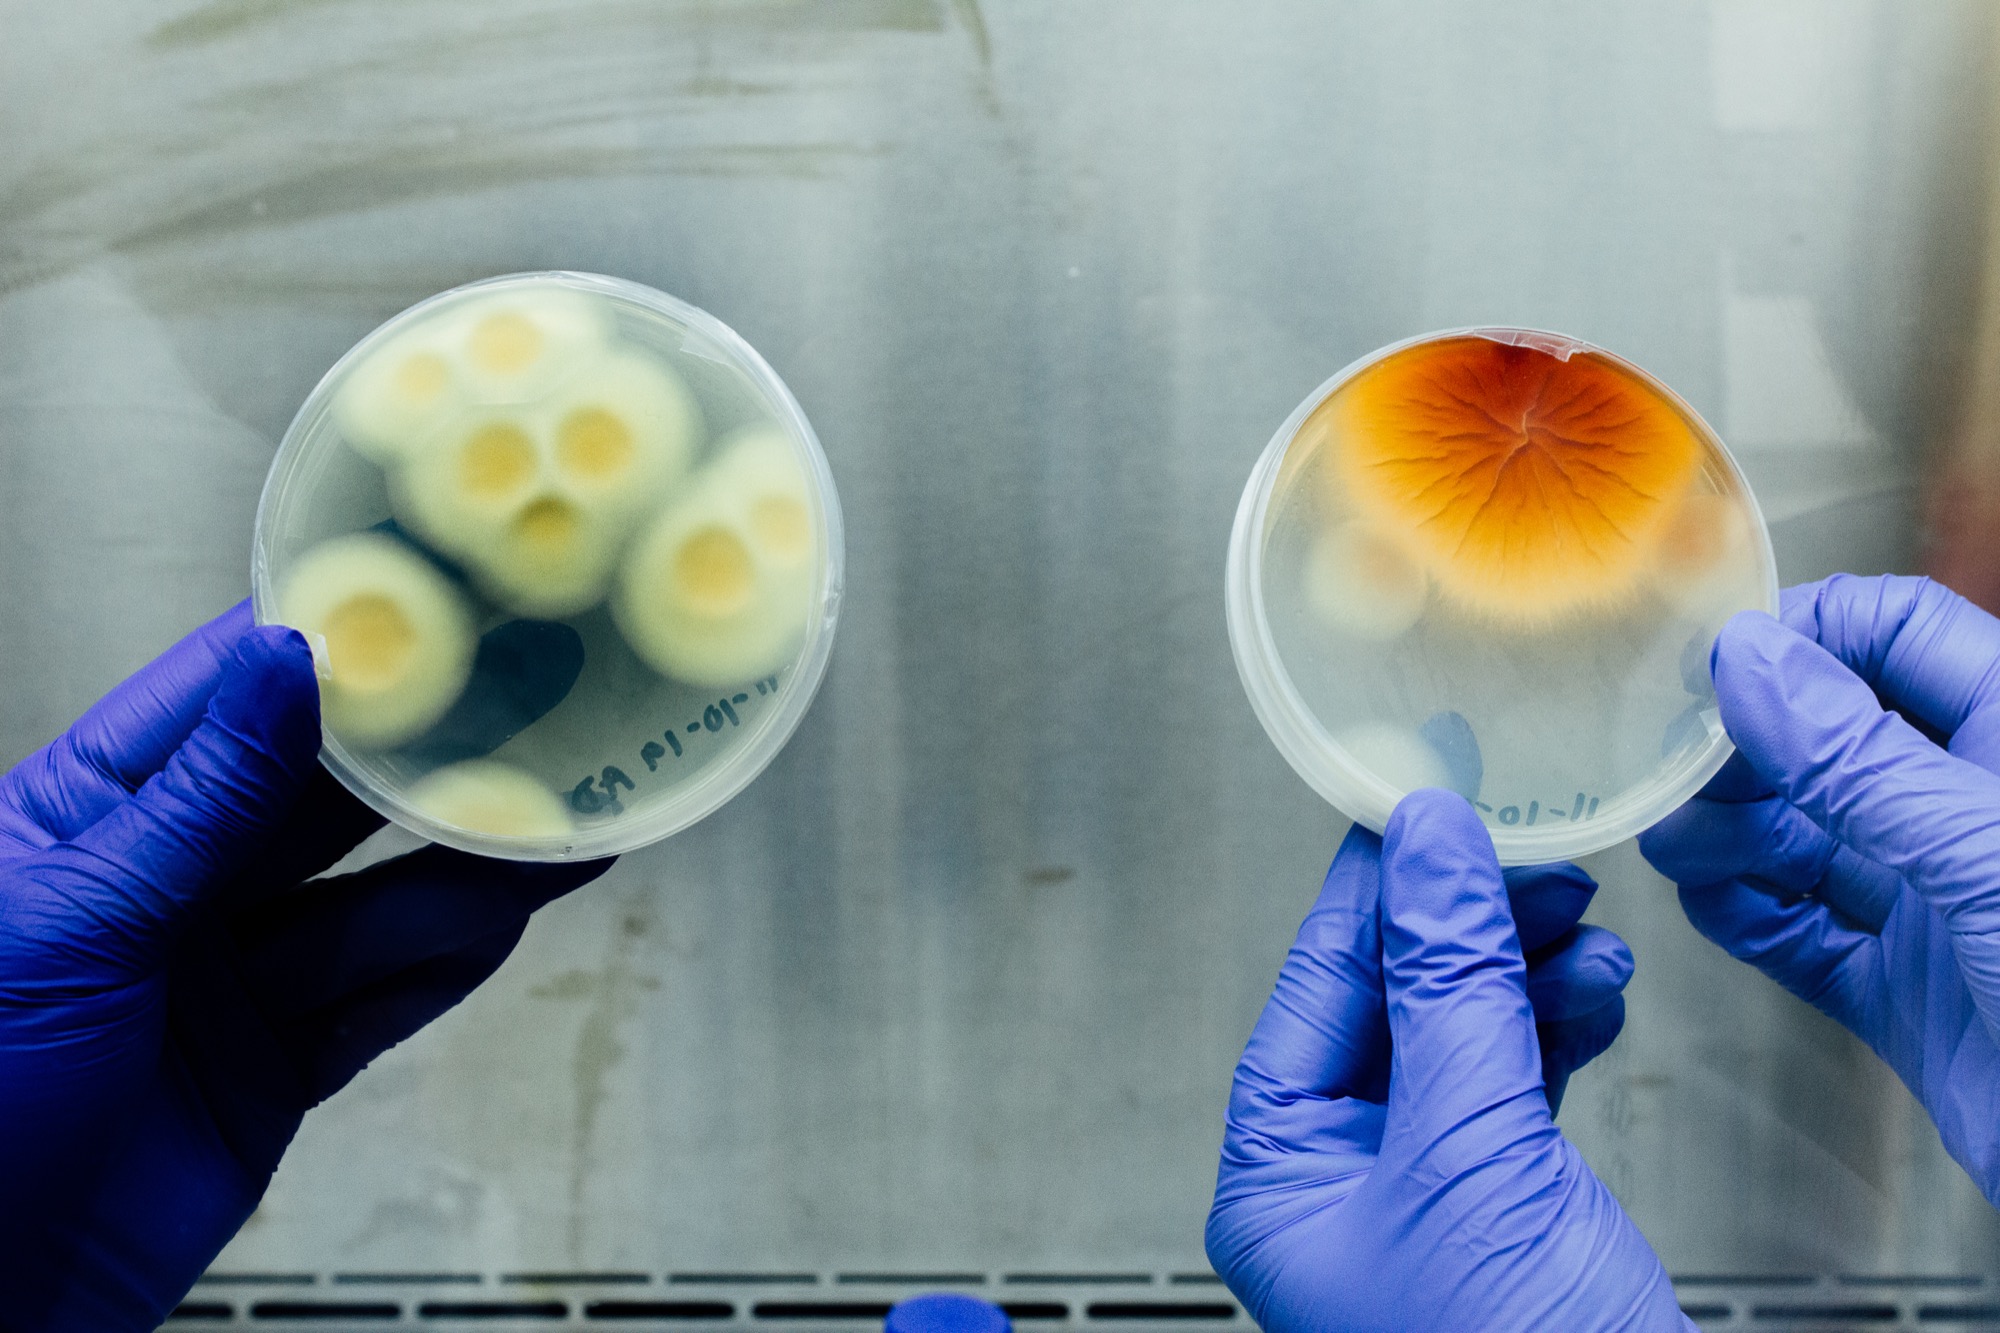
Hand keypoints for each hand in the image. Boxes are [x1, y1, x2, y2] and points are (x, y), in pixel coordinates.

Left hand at [0, 602, 609, 1328]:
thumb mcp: (72, 922)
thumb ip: (198, 800)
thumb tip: (281, 667)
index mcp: (82, 822)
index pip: (217, 704)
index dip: (318, 656)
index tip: (417, 607)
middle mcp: (157, 890)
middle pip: (318, 803)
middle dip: (420, 764)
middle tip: (523, 710)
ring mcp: (217, 981)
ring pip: (368, 906)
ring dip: (462, 871)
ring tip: (552, 829)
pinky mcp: (266, 1069)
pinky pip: (377, 1001)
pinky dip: (446, 964)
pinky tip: (506, 918)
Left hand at [1207, 790, 1684, 1332]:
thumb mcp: (1471, 1155)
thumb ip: (1449, 989)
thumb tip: (1426, 848)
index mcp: (1279, 1173)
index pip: (1313, 989)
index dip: (1373, 890)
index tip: (1420, 802)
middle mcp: (1339, 1179)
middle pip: (1392, 1000)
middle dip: (1465, 923)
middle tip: (1525, 848)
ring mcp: (1424, 1192)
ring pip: (1464, 1034)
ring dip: (1524, 968)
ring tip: (1578, 916)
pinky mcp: (1505, 1207)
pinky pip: (1518, 1082)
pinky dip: (1559, 1026)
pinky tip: (1595, 987)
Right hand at [1641, 573, 1999, 1200]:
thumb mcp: (1979, 855)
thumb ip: (1859, 760)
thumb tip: (1749, 658)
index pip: (1897, 632)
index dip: (1803, 631)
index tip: (1707, 665)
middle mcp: (1965, 811)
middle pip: (1828, 734)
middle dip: (1740, 747)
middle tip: (1672, 771)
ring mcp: (1934, 903)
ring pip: (1801, 836)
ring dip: (1725, 835)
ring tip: (1677, 847)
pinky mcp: (1903, 992)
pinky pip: (1798, 934)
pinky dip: (1743, 917)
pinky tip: (1713, 907)